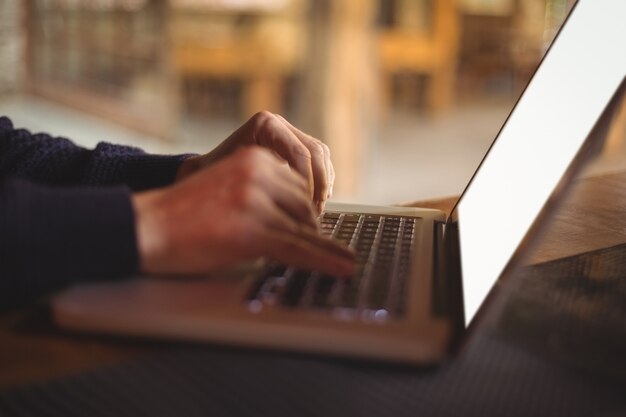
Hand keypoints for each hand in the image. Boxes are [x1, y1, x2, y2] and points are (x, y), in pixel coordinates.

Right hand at [134, 146, 352, 276]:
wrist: (145, 226)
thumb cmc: (182, 214)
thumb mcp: (228, 186)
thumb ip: (261, 191)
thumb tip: (298, 216)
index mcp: (255, 158)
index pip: (299, 184)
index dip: (308, 211)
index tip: (316, 227)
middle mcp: (259, 172)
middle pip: (305, 206)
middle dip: (310, 230)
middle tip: (319, 248)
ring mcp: (256, 200)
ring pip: (304, 229)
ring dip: (320, 248)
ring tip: (341, 262)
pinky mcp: (253, 229)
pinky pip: (297, 249)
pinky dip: (325, 261)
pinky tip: (342, 267)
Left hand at [177, 111, 334, 213]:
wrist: (202, 174)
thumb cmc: (210, 179)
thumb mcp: (226, 180)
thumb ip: (252, 189)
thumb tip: (281, 209)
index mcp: (264, 125)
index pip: (299, 153)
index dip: (308, 184)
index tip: (306, 209)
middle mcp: (279, 124)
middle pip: (316, 151)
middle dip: (319, 184)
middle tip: (315, 212)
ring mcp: (288, 134)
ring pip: (321, 156)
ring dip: (323, 184)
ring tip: (316, 210)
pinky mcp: (294, 147)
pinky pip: (318, 162)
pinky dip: (321, 182)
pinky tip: (315, 203)